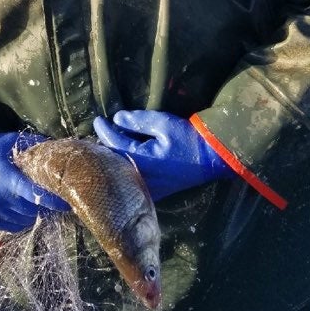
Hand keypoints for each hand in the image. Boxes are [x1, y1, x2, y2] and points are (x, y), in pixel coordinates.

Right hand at [0, 132, 68, 231]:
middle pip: (32, 210)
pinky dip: (22, 218)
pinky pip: (14, 226)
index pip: (34, 194)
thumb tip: (59, 150)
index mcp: (4, 177)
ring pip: (25, 221)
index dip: (53, 201)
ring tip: (34, 199)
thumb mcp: (11, 141)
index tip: (68, 202)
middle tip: (51, 196)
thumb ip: (35, 145)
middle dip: (45, 205)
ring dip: (34, 213)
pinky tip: (21, 204)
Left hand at [92, 110, 230, 200]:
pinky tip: (123, 157)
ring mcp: (147, 188)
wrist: (211, 159)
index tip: (97, 120)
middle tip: (100, 132)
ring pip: (120, 172)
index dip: (103, 130)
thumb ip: (138, 121)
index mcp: (141, 160)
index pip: (114, 144)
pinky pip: (131, 180)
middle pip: (112, 162)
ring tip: (107, 143)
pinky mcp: (154, 192)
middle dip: (104, 146)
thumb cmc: (188, 139)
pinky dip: (123, 168)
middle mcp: (140, 177)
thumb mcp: (164, 123)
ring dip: (113, 158)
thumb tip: (116, 118)